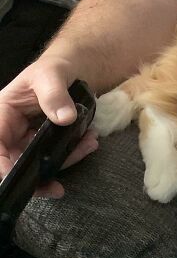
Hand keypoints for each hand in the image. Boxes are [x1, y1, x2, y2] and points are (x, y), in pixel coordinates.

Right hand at [0, 58, 98, 197]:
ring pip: (37, 164)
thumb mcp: (52, 74)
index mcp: (2, 114)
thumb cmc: (53, 69)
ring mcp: (27, 139)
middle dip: (37, 176)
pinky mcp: (44, 143)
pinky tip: (88, 142)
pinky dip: (73, 154)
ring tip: (88, 145)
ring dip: (64, 162)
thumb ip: (55, 94)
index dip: (1, 165)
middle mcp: (10, 131)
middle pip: (14, 162)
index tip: (19, 178)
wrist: (70, 71)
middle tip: (57, 188)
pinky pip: (56, 157)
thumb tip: (64, 118)